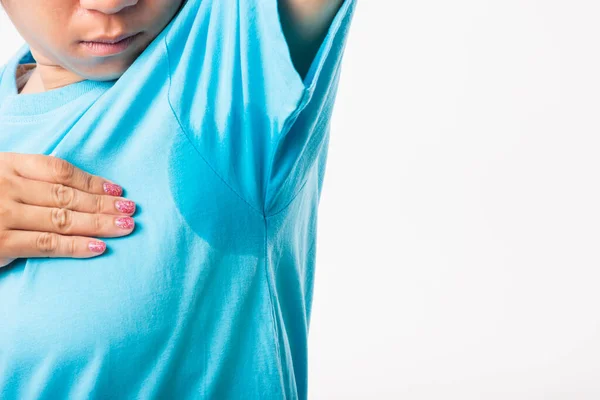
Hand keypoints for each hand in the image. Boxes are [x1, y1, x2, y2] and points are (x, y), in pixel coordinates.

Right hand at [0, 152, 135, 267]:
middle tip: (131, 209)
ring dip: (99, 223)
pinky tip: (100, 247)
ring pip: (62, 219)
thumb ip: (29, 179)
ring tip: (125, 226)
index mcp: (8, 165)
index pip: (59, 171)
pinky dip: (76, 246)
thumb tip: (78, 186)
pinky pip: (47, 244)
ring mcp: (3, 215)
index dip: (92, 182)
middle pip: (66, 196)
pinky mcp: (1, 244)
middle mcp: (8, 188)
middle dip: (103, 204)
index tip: (117, 191)